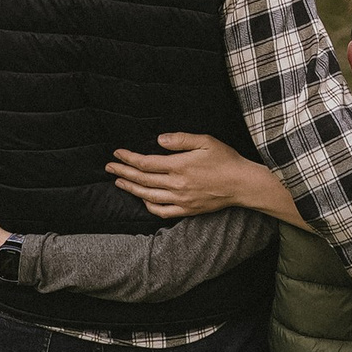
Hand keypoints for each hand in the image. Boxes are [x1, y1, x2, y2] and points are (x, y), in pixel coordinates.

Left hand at [104, 132, 299, 223]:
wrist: (242, 184)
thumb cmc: (226, 160)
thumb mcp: (205, 141)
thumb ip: (180, 139)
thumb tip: (158, 140)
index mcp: (179, 166)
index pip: (146, 163)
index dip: (128, 158)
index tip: (117, 153)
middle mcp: (177, 185)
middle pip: (142, 180)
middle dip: (123, 172)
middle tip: (109, 166)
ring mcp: (181, 199)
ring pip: (148, 196)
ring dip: (131, 189)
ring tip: (118, 182)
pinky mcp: (187, 210)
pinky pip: (162, 211)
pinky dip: (148, 205)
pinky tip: (142, 199)